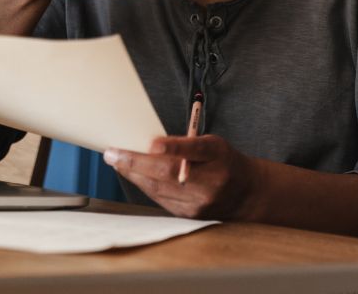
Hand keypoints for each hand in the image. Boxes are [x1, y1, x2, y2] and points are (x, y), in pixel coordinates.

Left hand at [103, 135, 260, 220]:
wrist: (245, 193)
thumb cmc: (223, 161)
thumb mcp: (213, 144)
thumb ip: (187, 144)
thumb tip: (150, 145)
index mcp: (218, 156)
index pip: (194, 150)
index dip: (173, 147)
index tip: (152, 143)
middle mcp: (210, 181)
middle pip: (168, 173)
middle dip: (136, 163)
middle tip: (113, 154)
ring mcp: (199, 201)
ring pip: (159, 188)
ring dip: (134, 174)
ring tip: (116, 161)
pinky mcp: (190, 214)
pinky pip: (161, 199)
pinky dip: (145, 186)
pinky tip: (133, 175)